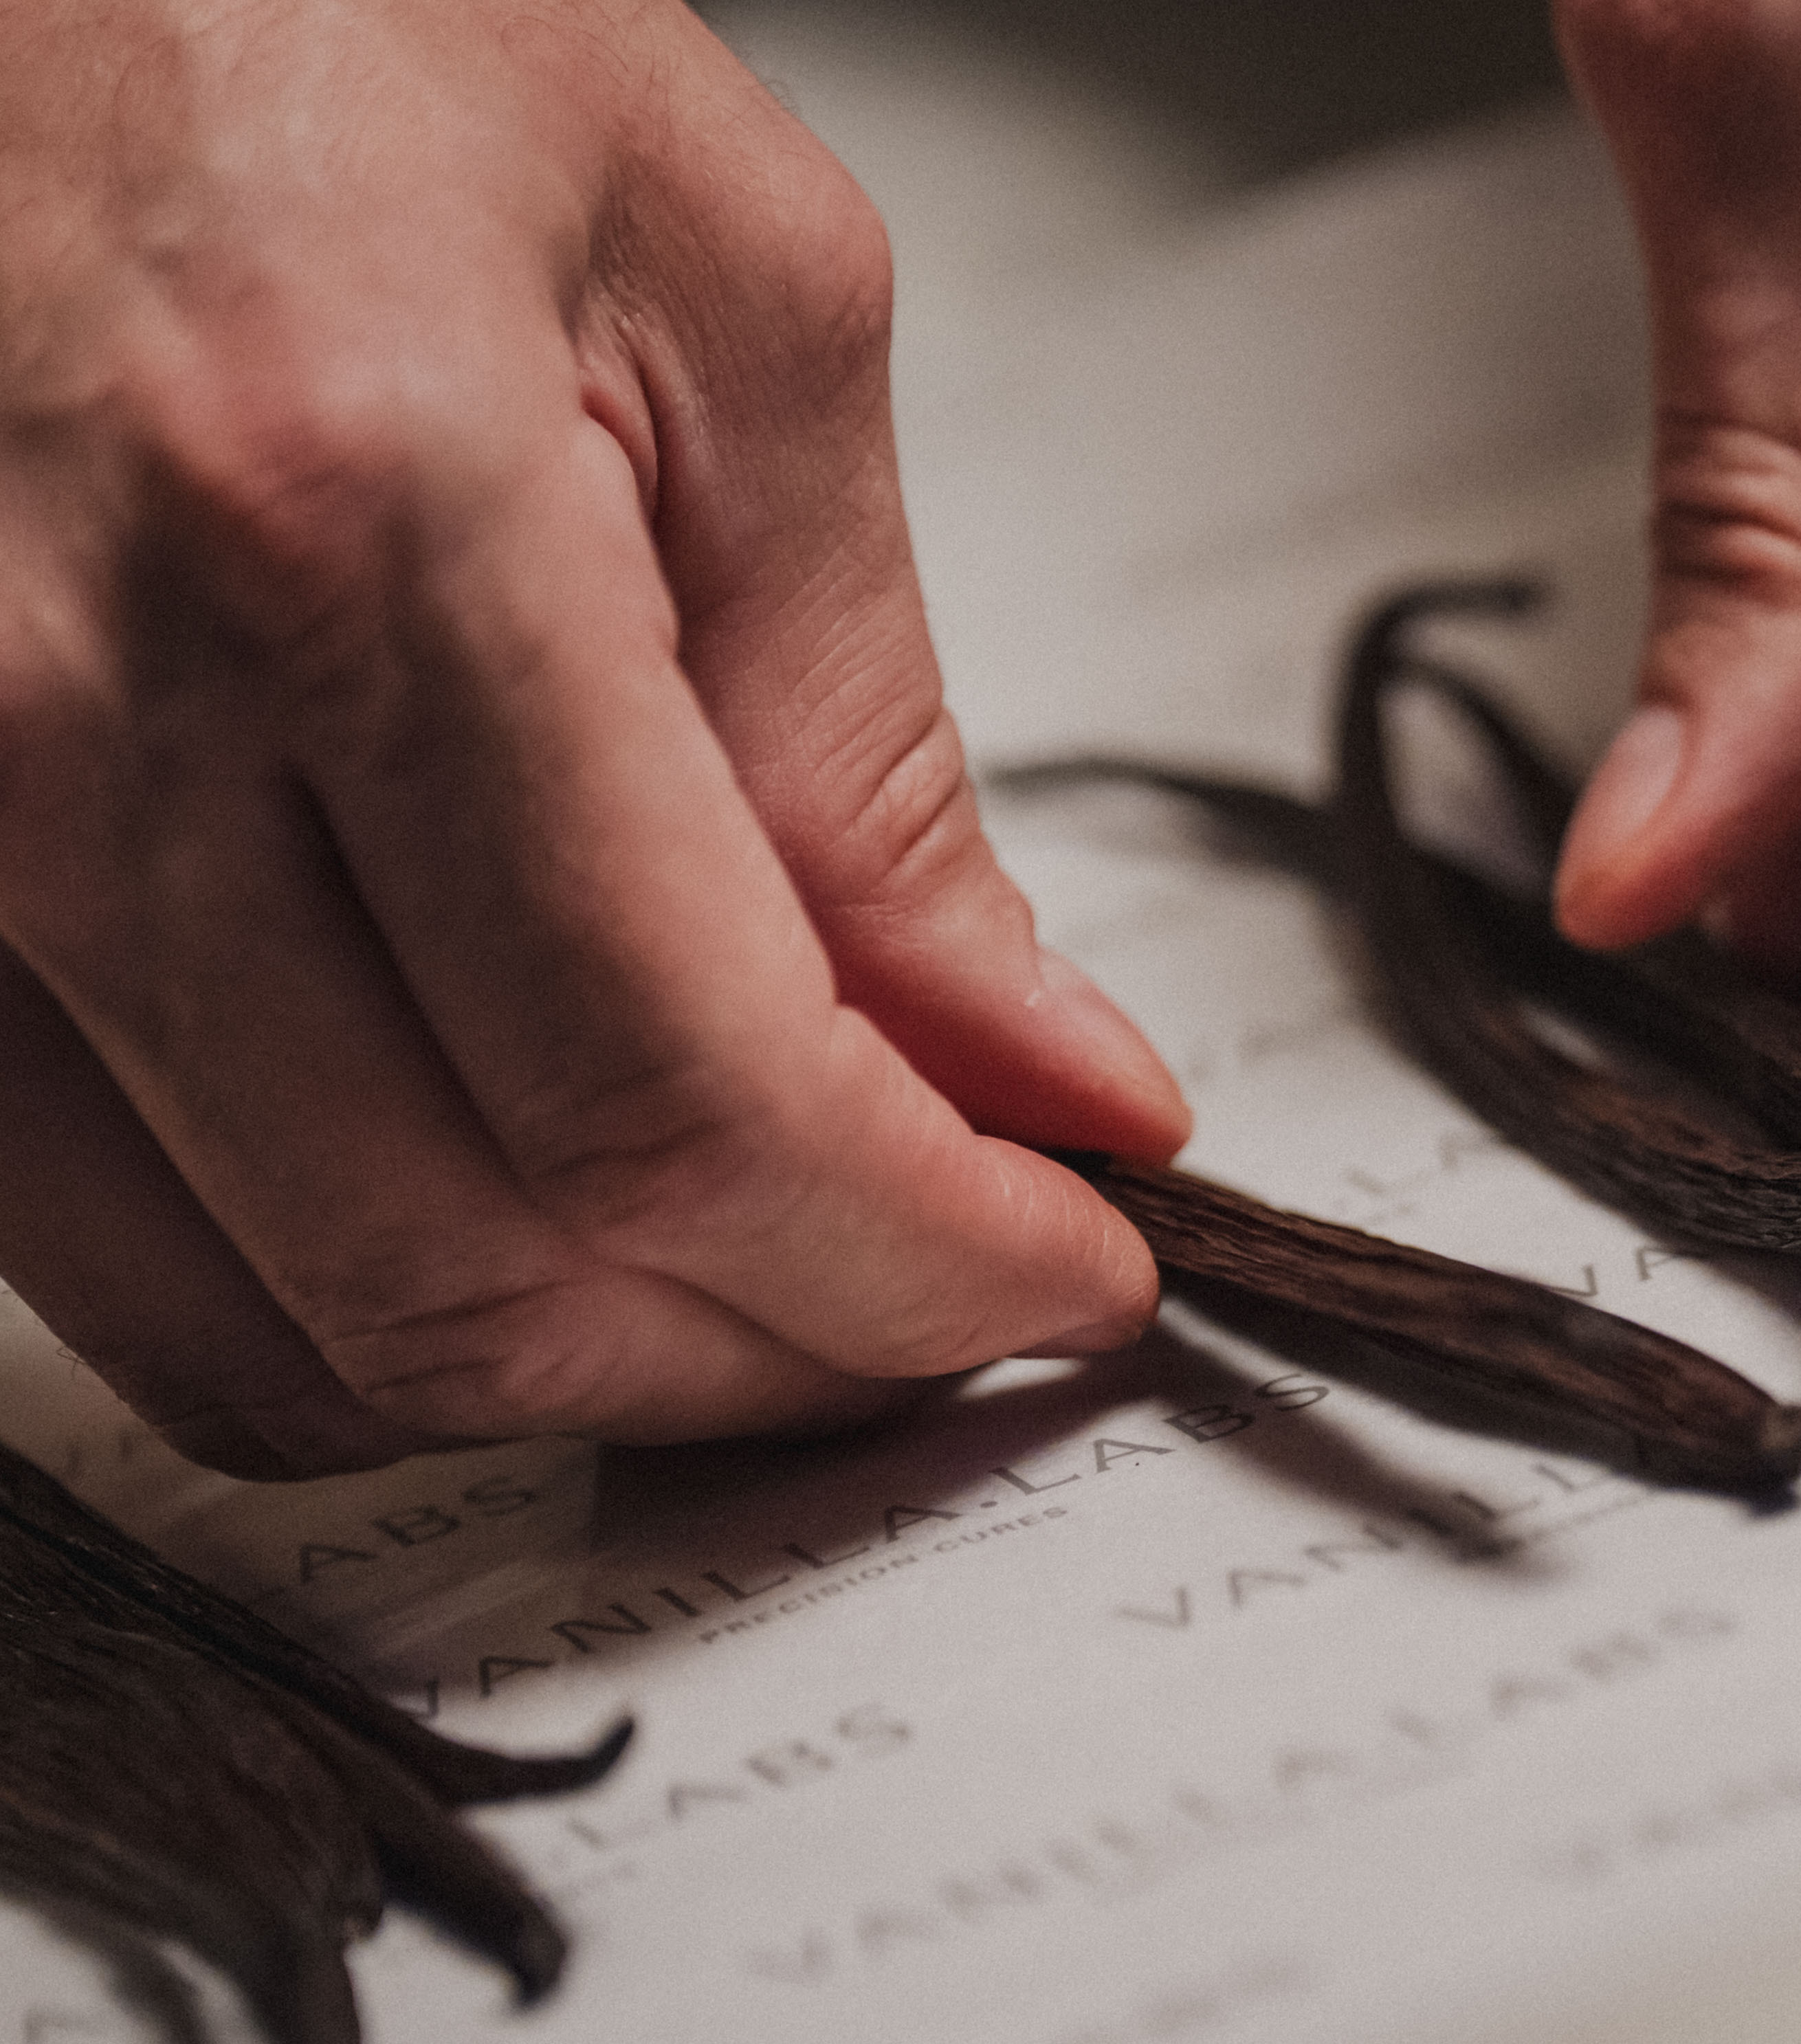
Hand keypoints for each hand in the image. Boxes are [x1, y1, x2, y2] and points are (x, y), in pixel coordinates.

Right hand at [0, 0, 1189, 1481]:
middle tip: (952, 1280)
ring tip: (763, 1261)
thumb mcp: (727, 292)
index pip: (687, 1100)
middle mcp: (60, 716)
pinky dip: (343, 1290)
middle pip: (475, 1277)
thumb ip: (874, 737)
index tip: (1068, 1262)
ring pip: (265, 1332)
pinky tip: (516, 1198)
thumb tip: (1026, 1061)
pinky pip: (90, 1257)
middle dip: (778, 1347)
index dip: (922, 1258)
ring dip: (571, 1363)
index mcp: (345, 520)